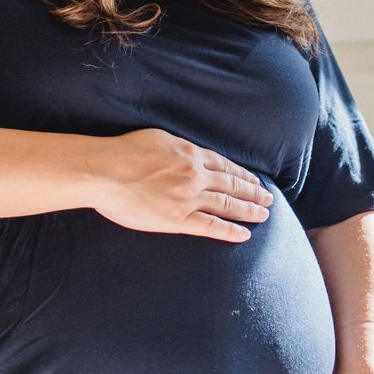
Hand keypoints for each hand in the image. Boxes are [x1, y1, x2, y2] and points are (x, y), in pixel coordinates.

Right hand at [93, 128, 273, 242]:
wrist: (105, 171)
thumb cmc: (124, 151)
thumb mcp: (158, 138)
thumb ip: (178, 148)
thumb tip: (189, 153)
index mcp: (190, 154)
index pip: (224, 165)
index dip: (241, 174)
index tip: (254, 180)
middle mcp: (195, 175)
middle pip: (232, 184)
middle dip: (253, 192)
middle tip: (268, 199)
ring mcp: (188, 198)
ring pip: (227, 204)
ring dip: (248, 210)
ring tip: (264, 215)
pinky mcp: (177, 218)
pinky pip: (211, 226)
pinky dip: (229, 231)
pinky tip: (244, 235)